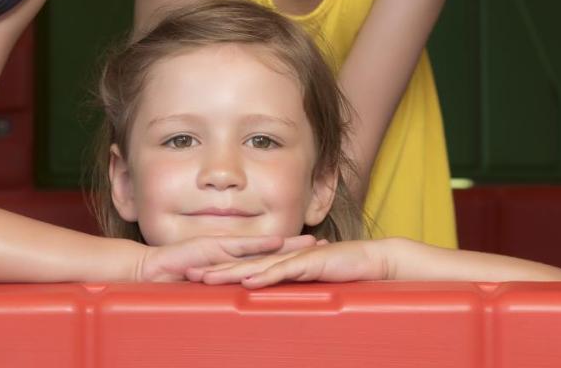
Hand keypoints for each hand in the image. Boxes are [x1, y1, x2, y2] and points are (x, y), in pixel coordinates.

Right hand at [136, 235, 317, 281]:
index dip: (289, 257)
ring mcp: (224, 249)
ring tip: (308, 243)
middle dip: (296, 247)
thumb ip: (227, 295)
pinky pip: (239, 248)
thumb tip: (246, 310)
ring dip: (285, 244)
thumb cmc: (176, 285)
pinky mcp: (213, 249)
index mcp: (234, 264)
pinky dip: (257, 246)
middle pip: (270, 251)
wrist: (151, 273)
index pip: (267, 260)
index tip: (313, 256)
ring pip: (261, 247)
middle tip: (322, 244)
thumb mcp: (209, 293)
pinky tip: (276, 244)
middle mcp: (232, 254)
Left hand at [190, 239, 390, 287]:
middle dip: (217, 270)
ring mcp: (295, 259)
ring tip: (209, 278)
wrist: (370, 261)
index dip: (222, 272)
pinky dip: (265, 275)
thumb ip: (291, 289)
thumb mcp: (310, 286)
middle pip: (243, 264)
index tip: (198, 278)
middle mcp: (284, 258)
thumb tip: (273, 302)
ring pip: (257, 265)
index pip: (246, 267)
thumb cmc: (341, 274)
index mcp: (281, 263)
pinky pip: (283, 270)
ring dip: (232, 272)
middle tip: (190, 275)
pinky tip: (249, 279)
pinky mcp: (309, 263)